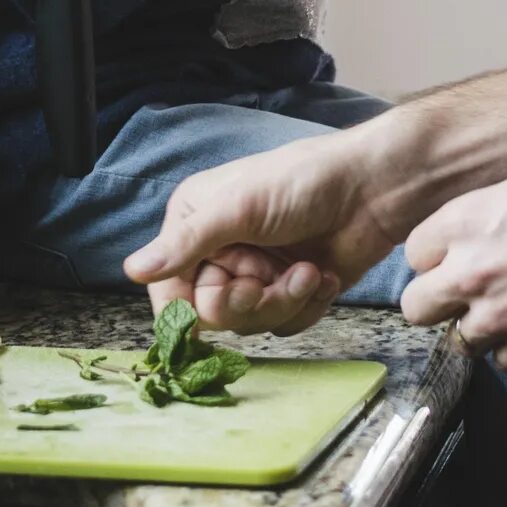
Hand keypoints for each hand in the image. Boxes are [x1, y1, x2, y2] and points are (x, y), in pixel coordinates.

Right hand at [122, 122, 415, 334]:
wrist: (373, 189)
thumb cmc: (303, 182)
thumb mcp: (239, 207)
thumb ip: (187, 242)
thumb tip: (133, 270)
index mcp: (194, 224)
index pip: (170, 290)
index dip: (194, 304)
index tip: (223, 293)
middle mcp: (220, 251)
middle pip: (212, 314)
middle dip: (248, 300)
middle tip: (269, 276)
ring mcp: (258, 273)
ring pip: (251, 324)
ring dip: (284, 300)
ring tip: (307, 270)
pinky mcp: (292, 291)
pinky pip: (286, 325)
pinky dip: (308, 304)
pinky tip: (323, 275)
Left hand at [400, 156, 506, 370]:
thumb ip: (484, 220)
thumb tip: (473, 237)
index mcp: (462, 223)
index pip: (415, 255)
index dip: (438, 259)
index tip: (457, 259)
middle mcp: (468, 272)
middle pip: (417, 306)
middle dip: (440, 301)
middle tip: (473, 294)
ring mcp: (497, 316)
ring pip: (460, 339)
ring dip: (484, 327)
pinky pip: (504, 360)